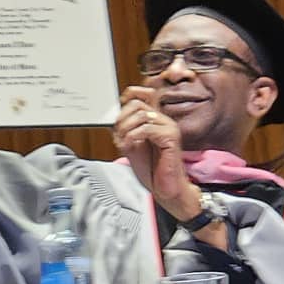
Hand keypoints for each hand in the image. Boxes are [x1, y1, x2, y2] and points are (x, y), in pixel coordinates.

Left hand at [113, 86, 198, 219]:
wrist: (165, 188)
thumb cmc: (151, 170)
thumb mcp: (132, 145)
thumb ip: (125, 130)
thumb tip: (113, 119)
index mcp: (155, 120)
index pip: (143, 94)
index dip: (127, 98)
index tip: (117, 115)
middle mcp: (163, 120)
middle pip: (137, 103)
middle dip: (122, 119)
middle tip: (118, 135)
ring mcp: (168, 127)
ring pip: (141, 115)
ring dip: (126, 129)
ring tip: (123, 142)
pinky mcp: (171, 137)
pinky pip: (147, 128)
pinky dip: (133, 136)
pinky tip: (130, 146)